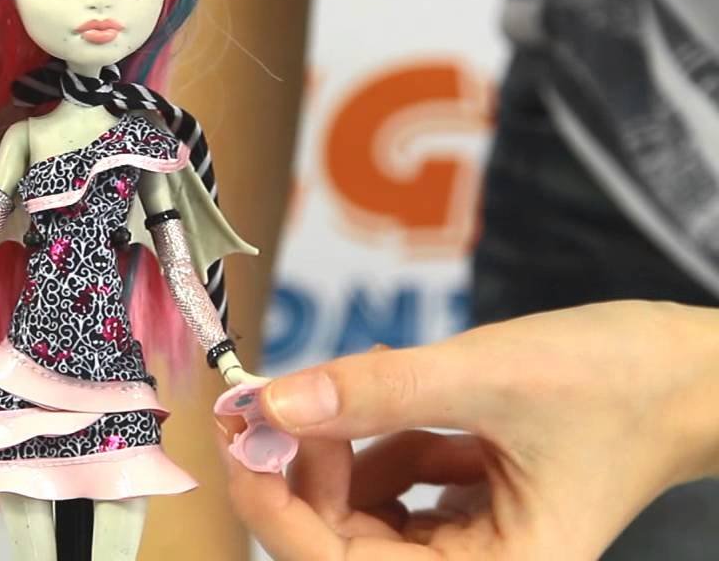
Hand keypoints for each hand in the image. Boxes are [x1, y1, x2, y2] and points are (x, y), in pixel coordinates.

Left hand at [218, 301, 718, 558]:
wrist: (691, 368)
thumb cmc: (621, 381)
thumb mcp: (488, 377)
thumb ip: (378, 391)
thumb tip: (274, 401)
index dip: (276, 509)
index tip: (237, 439)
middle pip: (343, 545)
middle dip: (300, 474)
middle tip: (267, 403)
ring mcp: (472, 542)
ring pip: (362, 515)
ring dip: (336, 454)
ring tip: (343, 392)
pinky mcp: (470, 506)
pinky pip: (394, 488)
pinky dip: (374, 443)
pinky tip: (385, 398)